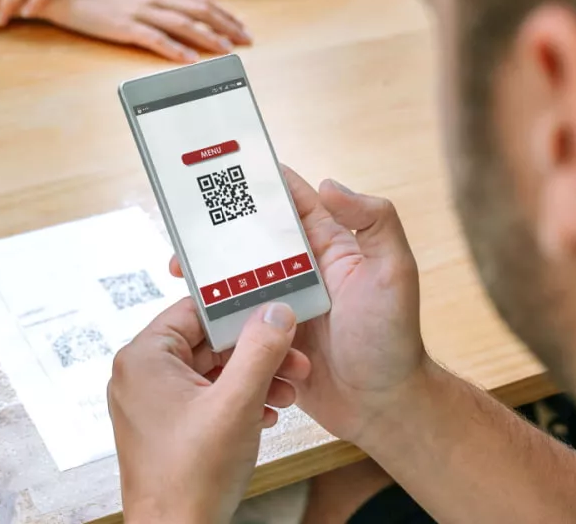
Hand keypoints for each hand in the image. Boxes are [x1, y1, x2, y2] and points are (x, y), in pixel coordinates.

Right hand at [37, 0, 250, 62]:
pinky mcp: (124, 27)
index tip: (241, 28)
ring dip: (207, 37)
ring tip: (225, 50)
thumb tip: (175, 14)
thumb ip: (154, 4)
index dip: (224, 15)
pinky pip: (155, 38)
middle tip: (245, 41)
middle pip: (199, 11)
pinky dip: (175, 49)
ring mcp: (140, 12)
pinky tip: (189, 59)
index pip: (200, 1)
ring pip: (183, 24)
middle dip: (225, 26)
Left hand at [108, 298, 310, 521]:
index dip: (237, 309)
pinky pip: (205, 396)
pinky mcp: (165, 425)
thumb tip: (275, 311)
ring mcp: (152, 402)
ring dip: (252, 377)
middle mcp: (141, 375)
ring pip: (211, 371)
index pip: (193, 311)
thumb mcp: (236, 403)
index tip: (272, 308)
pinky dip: (237, 399)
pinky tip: (267, 412)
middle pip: (207, 342)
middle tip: (293, 359)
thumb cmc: (190, 478)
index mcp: (144, 358)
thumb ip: (259, 350)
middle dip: (255, 351)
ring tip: (288, 391)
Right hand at [168, 167, 427, 442]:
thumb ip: (375, 222)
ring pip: (238, 280)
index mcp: (331, 248)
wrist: (380, 407)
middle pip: (255, 240)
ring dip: (210, 273)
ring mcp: (283, 306)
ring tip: (180, 269)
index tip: (229, 167)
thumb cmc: (393, 339)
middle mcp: (304, 273)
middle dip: (221, 230)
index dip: (265, 184)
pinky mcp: (268, 339)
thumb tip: (330, 184)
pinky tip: (193, 312)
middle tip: (186, 225)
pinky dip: (215, 315)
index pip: (295, 204)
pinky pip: (235, 320)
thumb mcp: (395, 271)